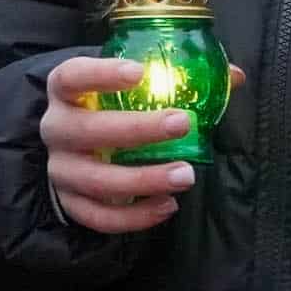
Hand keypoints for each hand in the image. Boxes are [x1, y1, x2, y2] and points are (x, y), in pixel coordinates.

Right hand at [40, 54, 198, 233]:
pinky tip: (166, 206)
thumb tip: (234, 77)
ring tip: (185, 175)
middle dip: (137, 129)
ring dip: (143, 180)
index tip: (139, 73)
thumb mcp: (130, 86)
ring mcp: (60, 169)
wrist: (73, 145)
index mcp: (65, 90)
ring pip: (95, 179)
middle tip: (182, 125)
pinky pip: (98, 216)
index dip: (102, 74)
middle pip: (87, 130)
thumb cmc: (108, 106)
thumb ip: (178, 77)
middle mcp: (56, 128)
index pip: (72, 76)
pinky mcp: (69, 203)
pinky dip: (133, 217)